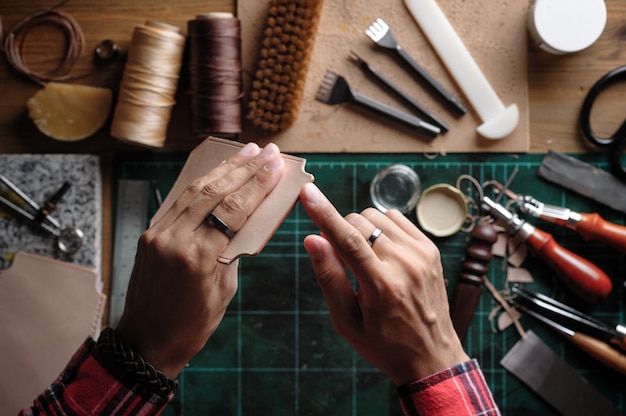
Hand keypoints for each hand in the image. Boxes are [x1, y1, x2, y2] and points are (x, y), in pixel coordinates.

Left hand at [115, 142, 284, 378]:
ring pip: (195, 190)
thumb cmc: (192, 324)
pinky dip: (202, 183)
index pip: (233, 209)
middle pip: (215, 192)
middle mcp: (173, 239)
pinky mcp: (150, 233)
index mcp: (197, 257)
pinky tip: (219, 172)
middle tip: (268, 151)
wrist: (147, 341)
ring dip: (224, 169)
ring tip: (248, 153)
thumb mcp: (225, 289)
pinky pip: (180, 201)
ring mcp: (158, 234)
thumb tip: (245, 218)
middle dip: (245, 168)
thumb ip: (233, 249)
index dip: (258, 184)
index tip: (277, 166)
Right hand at [300, 183, 468, 385]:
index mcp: (381, 286)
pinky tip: (382, 252)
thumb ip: (329, 277)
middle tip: (343, 262)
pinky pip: (396, 218)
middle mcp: (405, 264)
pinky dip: (381, 228)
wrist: (431, 357)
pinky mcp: (430, 249)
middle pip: (358, 223)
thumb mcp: (346, 321)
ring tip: (365, 260)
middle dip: (341, 233)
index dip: (323, 213)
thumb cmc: (383, 343)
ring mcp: (422, 254)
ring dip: (361, 230)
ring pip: (376, 216)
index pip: (346, 239)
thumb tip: (313, 239)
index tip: (307, 192)